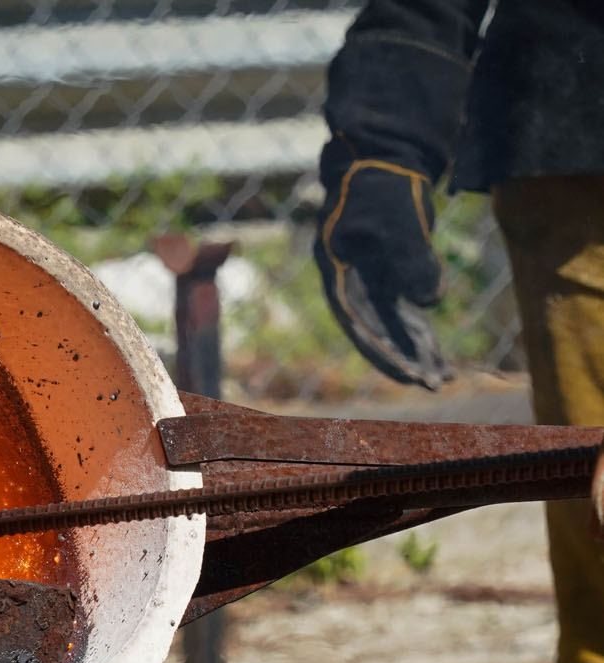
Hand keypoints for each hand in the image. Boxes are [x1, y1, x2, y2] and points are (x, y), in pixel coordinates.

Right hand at [314, 158, 452, 389]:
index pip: (359, 324)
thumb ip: (412, 259)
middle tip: (430, 383)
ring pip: (395, 329)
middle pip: (377, 333)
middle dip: (403, 360)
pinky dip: (424, 335)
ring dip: (417, 353)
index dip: (381, 351)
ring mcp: (373, 286)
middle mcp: (353, 289)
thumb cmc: (380, 186)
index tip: (405, 372)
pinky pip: (409, 315)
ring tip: (443, 378)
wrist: (385, 159)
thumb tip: (431, 303)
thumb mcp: (395, 219)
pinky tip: (442, 357)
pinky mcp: (394, 279)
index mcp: (340, 277)